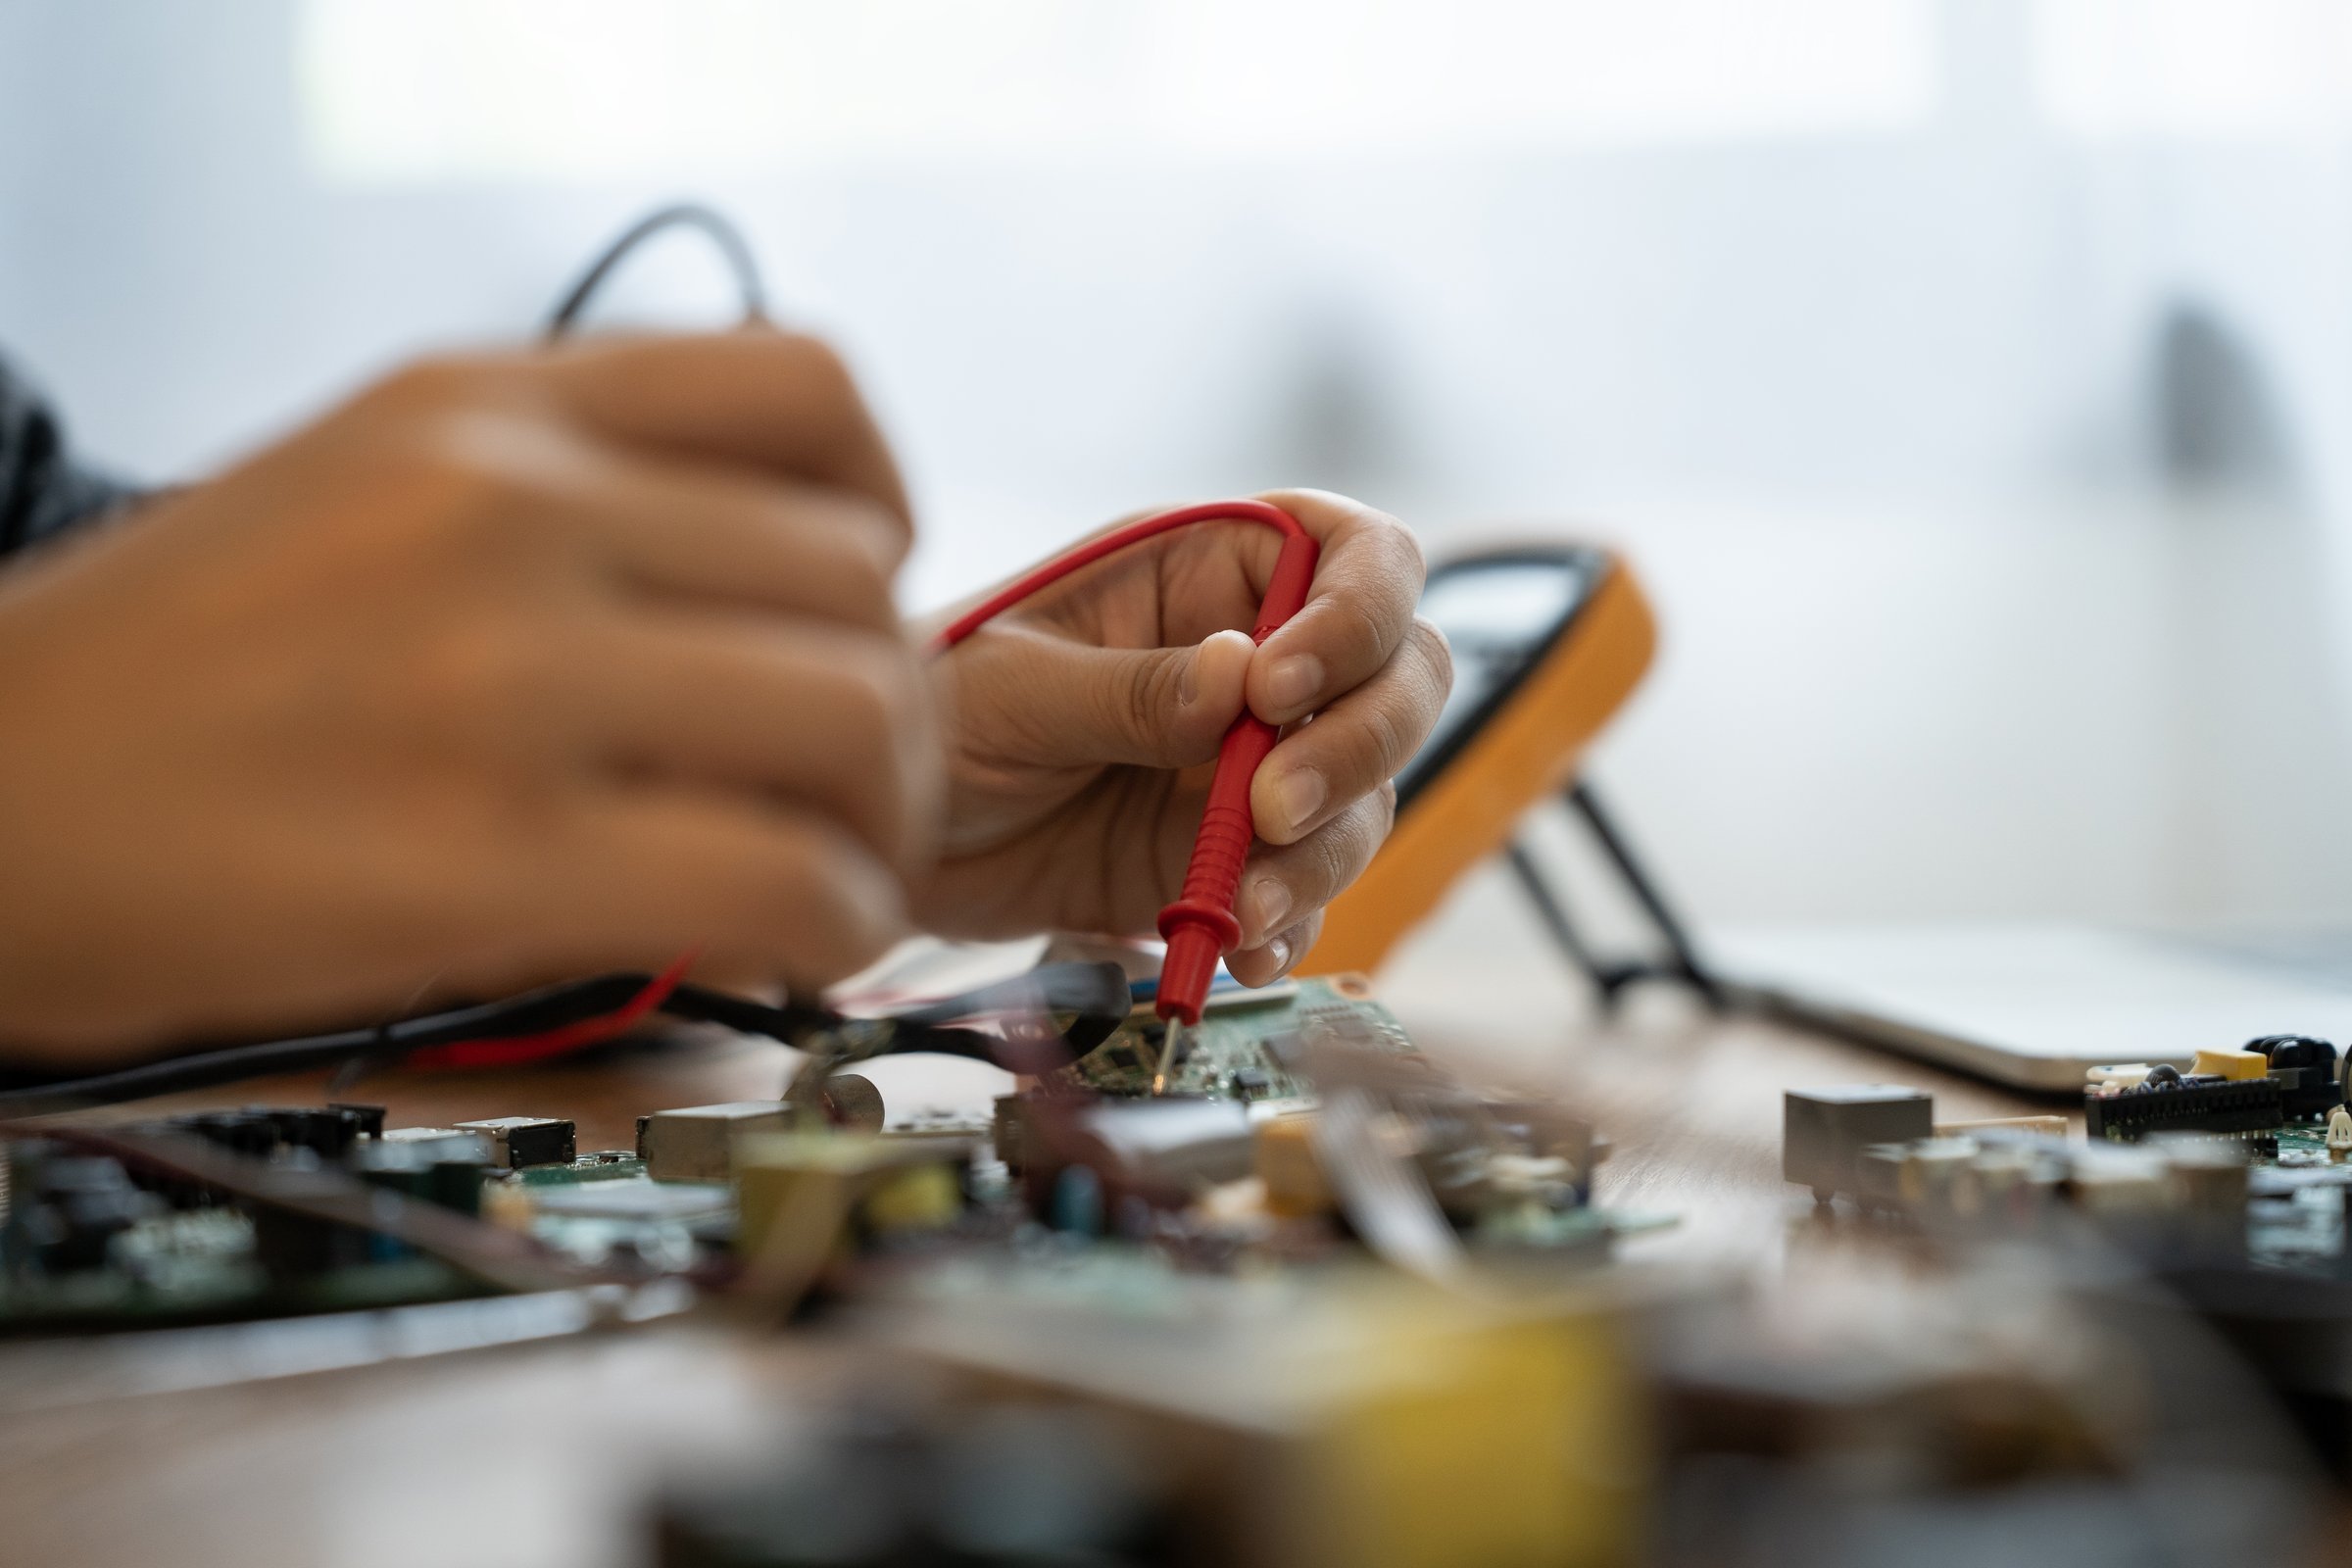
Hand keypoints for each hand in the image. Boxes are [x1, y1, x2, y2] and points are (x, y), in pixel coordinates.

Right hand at [0, 331, 938, 1060]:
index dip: (884, 513)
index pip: (810, 387)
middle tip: (852, 796)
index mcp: (483, 400)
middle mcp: (508, 503)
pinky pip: (789, 879)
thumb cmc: (177, 671)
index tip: (851, 608)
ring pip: (861, 719)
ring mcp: (504, 671)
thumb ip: (573, 502)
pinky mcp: (490, 852)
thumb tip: (787, 598)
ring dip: (883, 822)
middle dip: (896, 710)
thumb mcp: (368, 491)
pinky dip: (839, 927)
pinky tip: (790, 952)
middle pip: (862, 580)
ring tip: (827, 875)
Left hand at [916, 489, 1448, 983]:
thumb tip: (1241, 676)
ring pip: (1367, 796)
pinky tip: (1240, 946)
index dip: (1355, 616)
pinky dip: (1292, 923)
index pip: (1359, 555)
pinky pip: (1311, 889)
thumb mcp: (1014, 687)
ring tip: (1242, 902)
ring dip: (1325, 853)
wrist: (888, 837)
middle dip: (1359, 746)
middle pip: (1401, 677)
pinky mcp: (1238, 858)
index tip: (1278, 690)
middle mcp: (1260, 659)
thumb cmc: (937, 712)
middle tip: (1272, 809)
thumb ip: (1129, 688)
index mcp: (1211, 567)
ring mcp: (1257, 764)